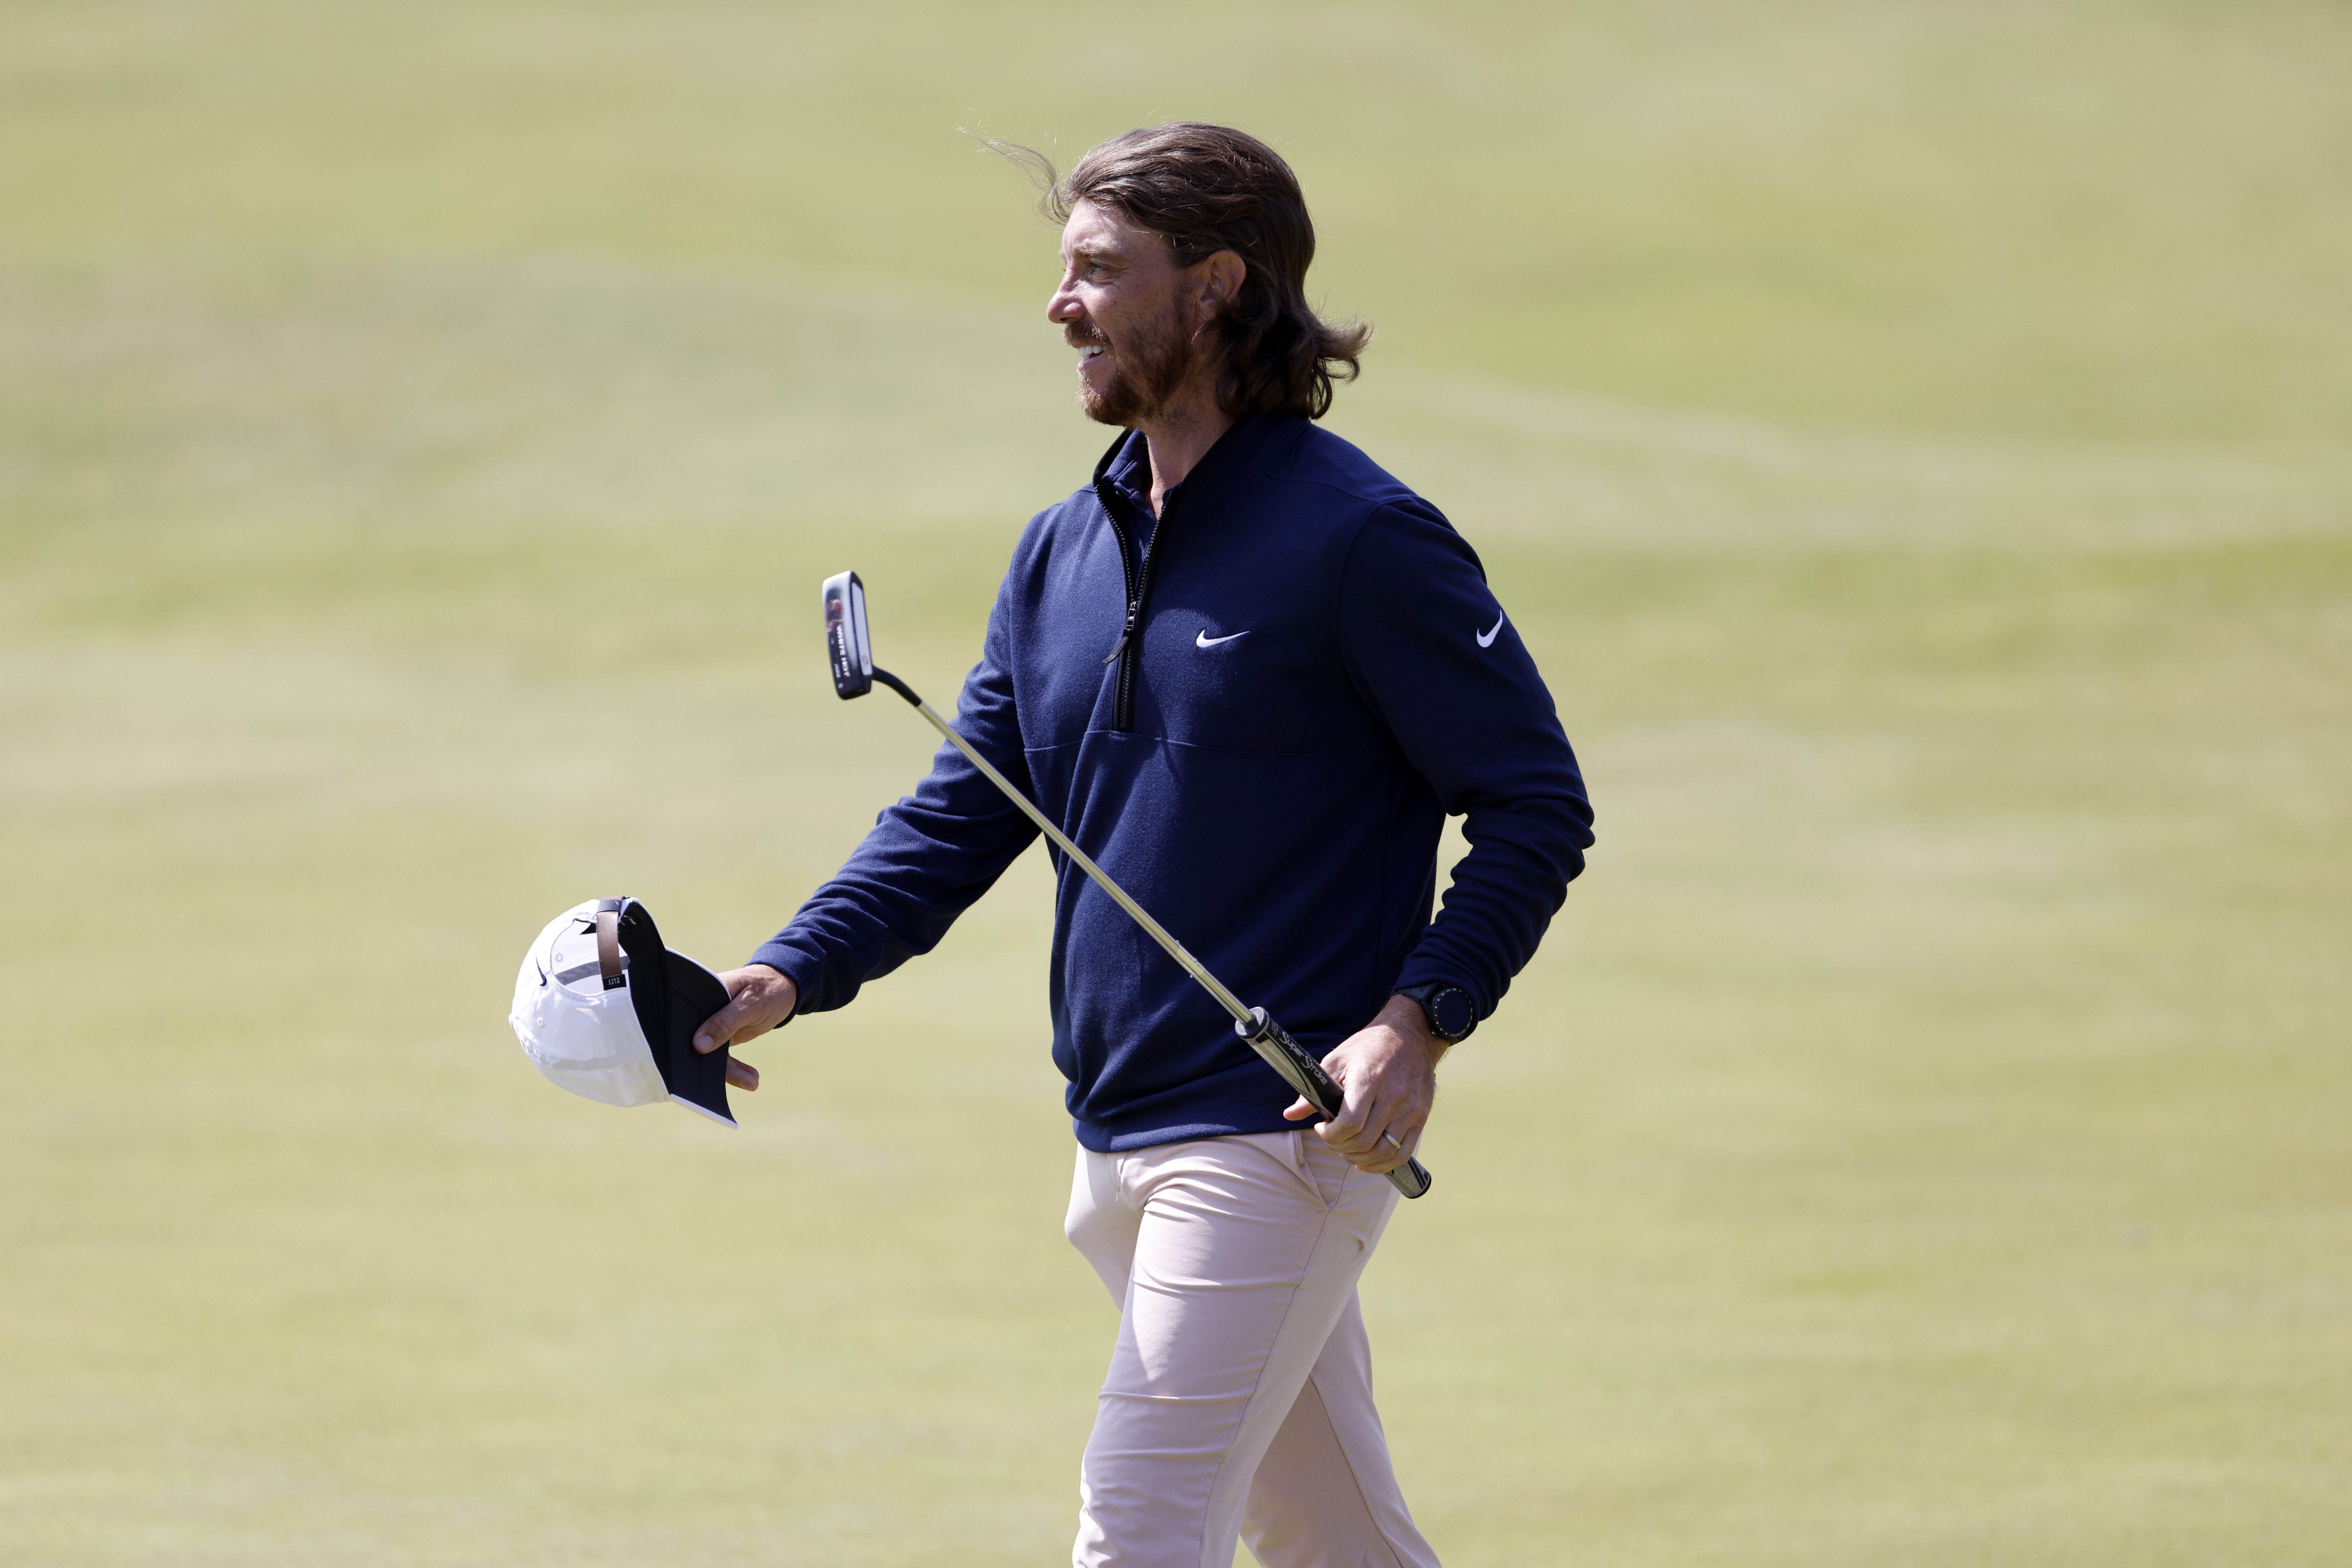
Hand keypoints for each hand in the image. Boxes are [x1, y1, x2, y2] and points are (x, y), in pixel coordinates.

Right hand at [692, 964, 797, 1091]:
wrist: (786, 989)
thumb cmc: (767, 988)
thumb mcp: (749, 1003)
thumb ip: (725, 1022)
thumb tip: (698, 1045)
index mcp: (700, 993)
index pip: (682, 1018)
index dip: (679, 1040)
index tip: (682, 1065)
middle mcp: (701, 1011)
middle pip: (691, 1040)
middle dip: (700, 1064)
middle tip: (713, 1086)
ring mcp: (711, 1025)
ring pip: (708, 1054)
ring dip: (727, 1072)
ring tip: (751, 1082)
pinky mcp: (722, 1037)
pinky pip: (722, 1058)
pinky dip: (736, 1070)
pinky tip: (751, 1081)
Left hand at [1282, 994, 1446, 1173]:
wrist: (1410, 1035)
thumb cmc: (1369, 1047)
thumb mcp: (1336, 1060)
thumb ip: (1314, 1092)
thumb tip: (1289, 1115)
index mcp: (1369, 1080)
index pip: (1349, 1124)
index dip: (1330, 1135)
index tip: (1322, 1128)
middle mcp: (1393, 1096)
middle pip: (1364, 1142)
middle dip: (1341, 1147)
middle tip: (1333, 1139)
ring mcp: (1410, 1109)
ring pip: (1384, 1152)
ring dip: (1360, 1158)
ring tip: (1348, 1149)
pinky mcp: (1421, 1117)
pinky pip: (1403, 1153)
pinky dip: (1383, 1164)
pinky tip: (1368, 1160)